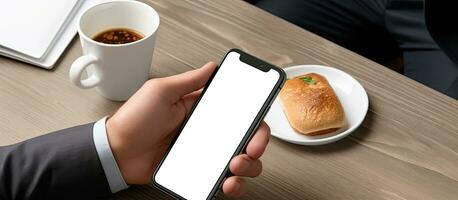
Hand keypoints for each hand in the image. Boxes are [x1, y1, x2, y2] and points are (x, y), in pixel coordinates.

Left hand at [106, 62, 270, 196]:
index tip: (258, 126)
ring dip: (247, 168)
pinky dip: (231, 185)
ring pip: (240, 162)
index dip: (255, 118)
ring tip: (234, 169)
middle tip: (250, 151)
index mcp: (201, 110)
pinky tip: (226, 183)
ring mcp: (204, 153)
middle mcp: (207, 131)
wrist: (116, 152)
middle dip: (257, 146)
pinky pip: (222, 180)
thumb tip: (212, 67)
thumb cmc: (133, 120)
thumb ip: (188, 81)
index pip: (239, 111)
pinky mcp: (197, 172)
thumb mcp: (160, 92)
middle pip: (247, 138)